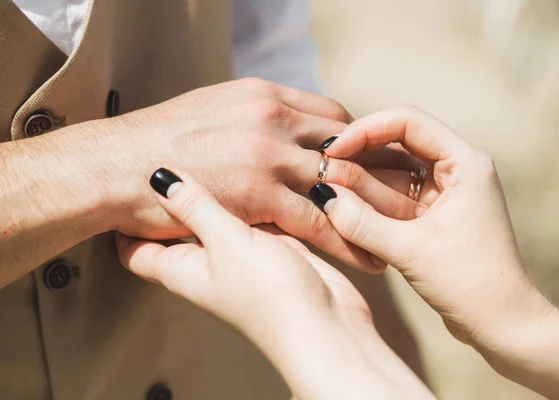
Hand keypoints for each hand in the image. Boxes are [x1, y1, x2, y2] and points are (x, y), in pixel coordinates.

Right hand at [99, 78, 418, 271]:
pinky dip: (348, 239)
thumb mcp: (213, 108)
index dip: (356, 140)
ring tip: (399, 228)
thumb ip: (254, 117)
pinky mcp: (258, 195)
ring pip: (341, 181)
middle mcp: (272, 119)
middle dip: (378, 169)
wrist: (117, 165)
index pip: (332, 115)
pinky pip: (318, 220)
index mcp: (263, 95)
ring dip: (373, 207)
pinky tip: (368, 254)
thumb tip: (280, 128)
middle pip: (348, 143)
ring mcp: (268, 156)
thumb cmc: (158, 141)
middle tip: (403, 191)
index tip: (368, 161)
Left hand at [116, 168, 369, 339]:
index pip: (135, 247)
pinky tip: (256, 173)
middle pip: (175, 227)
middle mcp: (206, 260)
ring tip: (209, 156)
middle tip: (166, 158)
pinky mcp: (272, 247)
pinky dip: (252, 198)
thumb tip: (159, 179)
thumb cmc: (270, 298)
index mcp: (180, 267)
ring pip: (217, 217)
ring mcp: (239, 254)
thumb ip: (194, 207)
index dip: (122, 221)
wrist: (325, 325)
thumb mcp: (225, 243)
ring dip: (216, 192)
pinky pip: (254, 217)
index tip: (118, 187)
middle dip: (171, 196)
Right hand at [310, 106, 553, 348]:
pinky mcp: (432, 215)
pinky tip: (341, 207)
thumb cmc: (470, 284)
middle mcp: (456, 170)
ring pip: (392, 173)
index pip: (408, 122)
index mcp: (465, 163)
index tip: (334, 149)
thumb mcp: (410, 251)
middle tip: (321, 169)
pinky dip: (370, 203)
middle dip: (358, 156)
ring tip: (324, 188)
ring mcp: (444, 193)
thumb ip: (363, 223)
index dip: (366, 129)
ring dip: (360, 181)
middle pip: (397, 144)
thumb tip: (324, 197)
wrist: (502, 324)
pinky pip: (394, 198)